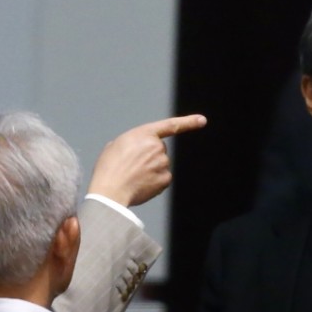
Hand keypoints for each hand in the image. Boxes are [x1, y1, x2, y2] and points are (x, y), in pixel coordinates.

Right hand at [87, 114, 206, 206]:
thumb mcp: (117, 145)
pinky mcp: (166, 179)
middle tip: (132, 166)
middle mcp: (157, 147)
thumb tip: (139, 151)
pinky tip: (140, 184)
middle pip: (160, 150)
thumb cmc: (109, 168)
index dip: (188, 122)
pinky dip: (153, 182)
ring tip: (133, 176)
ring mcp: (163, 163)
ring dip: (150, 170)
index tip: (202, 120)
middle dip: (150, 156)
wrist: (110, 191)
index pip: (171, 126)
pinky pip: (162, 179)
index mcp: (144, 134)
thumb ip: (134, 143)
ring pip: (161, 165)